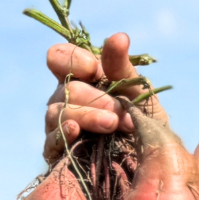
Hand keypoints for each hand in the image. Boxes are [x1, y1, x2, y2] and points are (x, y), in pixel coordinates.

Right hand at [42, 32, 167, 164]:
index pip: (58, 57)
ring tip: (112, 124)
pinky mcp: (56, 153)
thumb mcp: (137, 92)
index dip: (72, 59)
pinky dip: (63, 132)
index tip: (94, 68)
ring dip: (87, 115)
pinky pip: (52, 140)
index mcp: (80, 78)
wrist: (147, 163)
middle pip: (66, 88)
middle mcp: (65, 99)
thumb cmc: (142, 122)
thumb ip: (122, 66)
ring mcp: (58, 125)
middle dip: (96, 97)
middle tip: (120, 110)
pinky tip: (76, 130)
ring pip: (57, 111)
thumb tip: (119, 36)